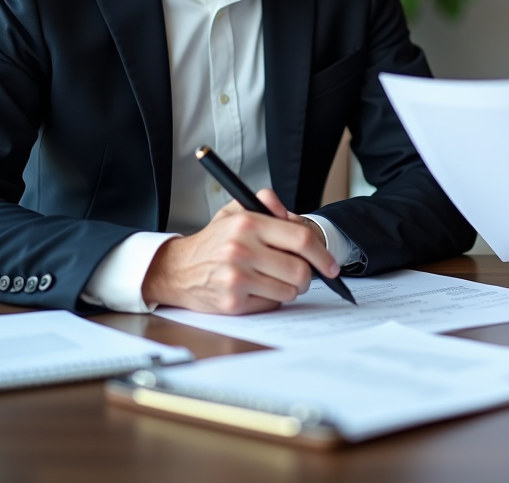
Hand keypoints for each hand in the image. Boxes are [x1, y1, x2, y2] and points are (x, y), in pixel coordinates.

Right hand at [142, 189, 338, 314]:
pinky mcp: (233, 303)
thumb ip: (265, 203)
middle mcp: (242, 250)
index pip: (300, 239)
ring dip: (289, 288)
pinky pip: (272, 305)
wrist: (177, 270)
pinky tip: (257, 289)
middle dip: (308, 275)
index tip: (331, 265)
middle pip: (300, 270)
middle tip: (303, 273)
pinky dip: (271, 300)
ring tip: (273, 278)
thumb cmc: (213, 241)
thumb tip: (289, 212)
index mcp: (247, 223)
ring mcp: (237, 278)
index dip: (322, 255)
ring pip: (289, 291)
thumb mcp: (234, 211)